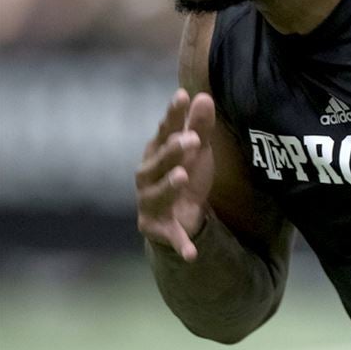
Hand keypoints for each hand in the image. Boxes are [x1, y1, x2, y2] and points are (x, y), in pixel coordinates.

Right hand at [135, 89, 216, 260]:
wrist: (177, 215)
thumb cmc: (185, 172)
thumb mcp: (197, 151)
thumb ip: (200, 126)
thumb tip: (203, 96)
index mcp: (156, 154)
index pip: (164, 131)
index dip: (172, 115)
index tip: (182, 96)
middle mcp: (147, 178)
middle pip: (155, 164)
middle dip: (171, 152)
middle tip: (191, 140)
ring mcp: (150, 204)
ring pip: (156, 196)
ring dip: (168, 186)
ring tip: (182, 176)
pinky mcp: (159, 229)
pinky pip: (171, 237)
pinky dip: (181, 244)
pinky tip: (192, 253)